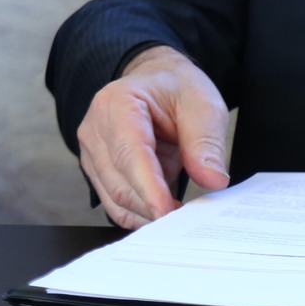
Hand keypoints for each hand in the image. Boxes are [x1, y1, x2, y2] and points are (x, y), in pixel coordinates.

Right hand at [77, 45, 229, 229]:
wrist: (158, 81)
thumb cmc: (177, 90)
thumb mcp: (203, 106)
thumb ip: (206, 142)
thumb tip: (212, 180)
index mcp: (118, 103)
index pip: (129, 152)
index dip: (148, 187)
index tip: (169, 213)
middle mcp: (96, 127)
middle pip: (118, 180)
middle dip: (151, 207)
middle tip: (188, 223)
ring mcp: (92, 149)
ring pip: (114, 196)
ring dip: (146, 214)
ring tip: (179, 220)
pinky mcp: (97, 167)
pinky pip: (113, 200)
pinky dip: (138, 214)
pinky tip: (162, 215)